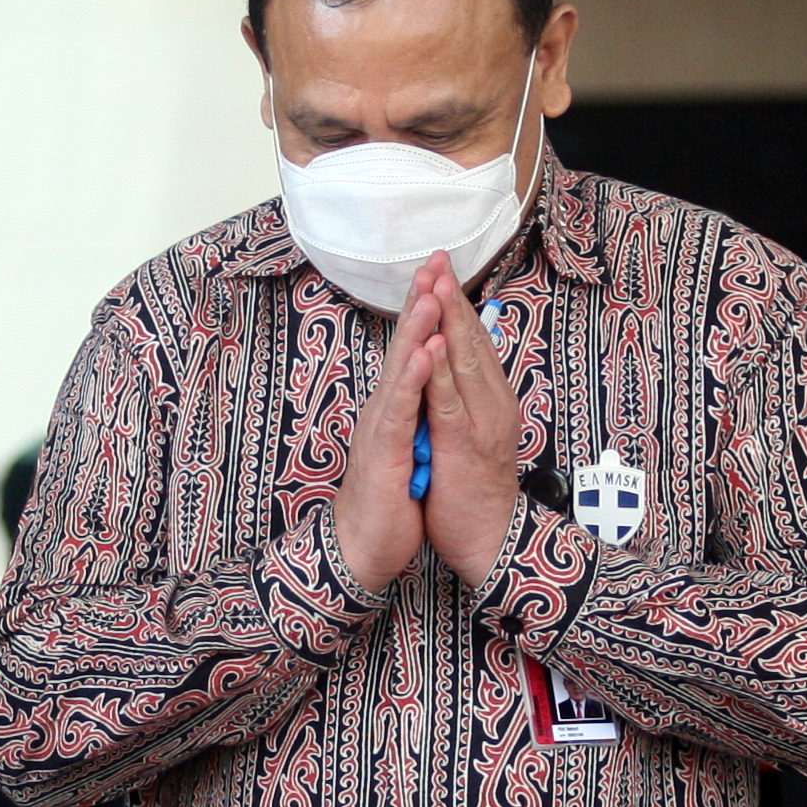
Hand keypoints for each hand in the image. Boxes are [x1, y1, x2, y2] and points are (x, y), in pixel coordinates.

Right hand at [335, 265, 443, 592]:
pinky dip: (412, 378)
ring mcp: (382, 425)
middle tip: (433, 261)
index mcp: (397, 406)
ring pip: (400, 368)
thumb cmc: (390, 499)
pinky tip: (424, 352)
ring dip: (417, 328)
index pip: (414, 350)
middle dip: (420, 302)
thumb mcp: (411, 446)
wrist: (364, 545)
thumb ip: (418, 414)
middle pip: (404, 346)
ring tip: (432, 291)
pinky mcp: (383, 450)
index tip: (442, 275)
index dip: (427, 313)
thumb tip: (430, 387)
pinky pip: (400, 409)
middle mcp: (386, 407)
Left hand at [419, 258, 526, 585]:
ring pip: (464, 361)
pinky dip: (440, 369)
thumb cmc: (474, 490)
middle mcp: (492, 403)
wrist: (489, 539)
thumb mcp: (471, 435)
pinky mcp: (464, 444)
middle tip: (438, 258)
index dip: (455, 305)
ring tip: (437, 282)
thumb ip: (465, 402)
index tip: (440, 269)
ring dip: (449, 320)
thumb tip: (453, 372)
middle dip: (452, 298)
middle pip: (471, 340)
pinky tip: (432, 343)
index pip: (472, 342)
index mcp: (490, 399)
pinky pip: (449, 400)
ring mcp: (480, 421)